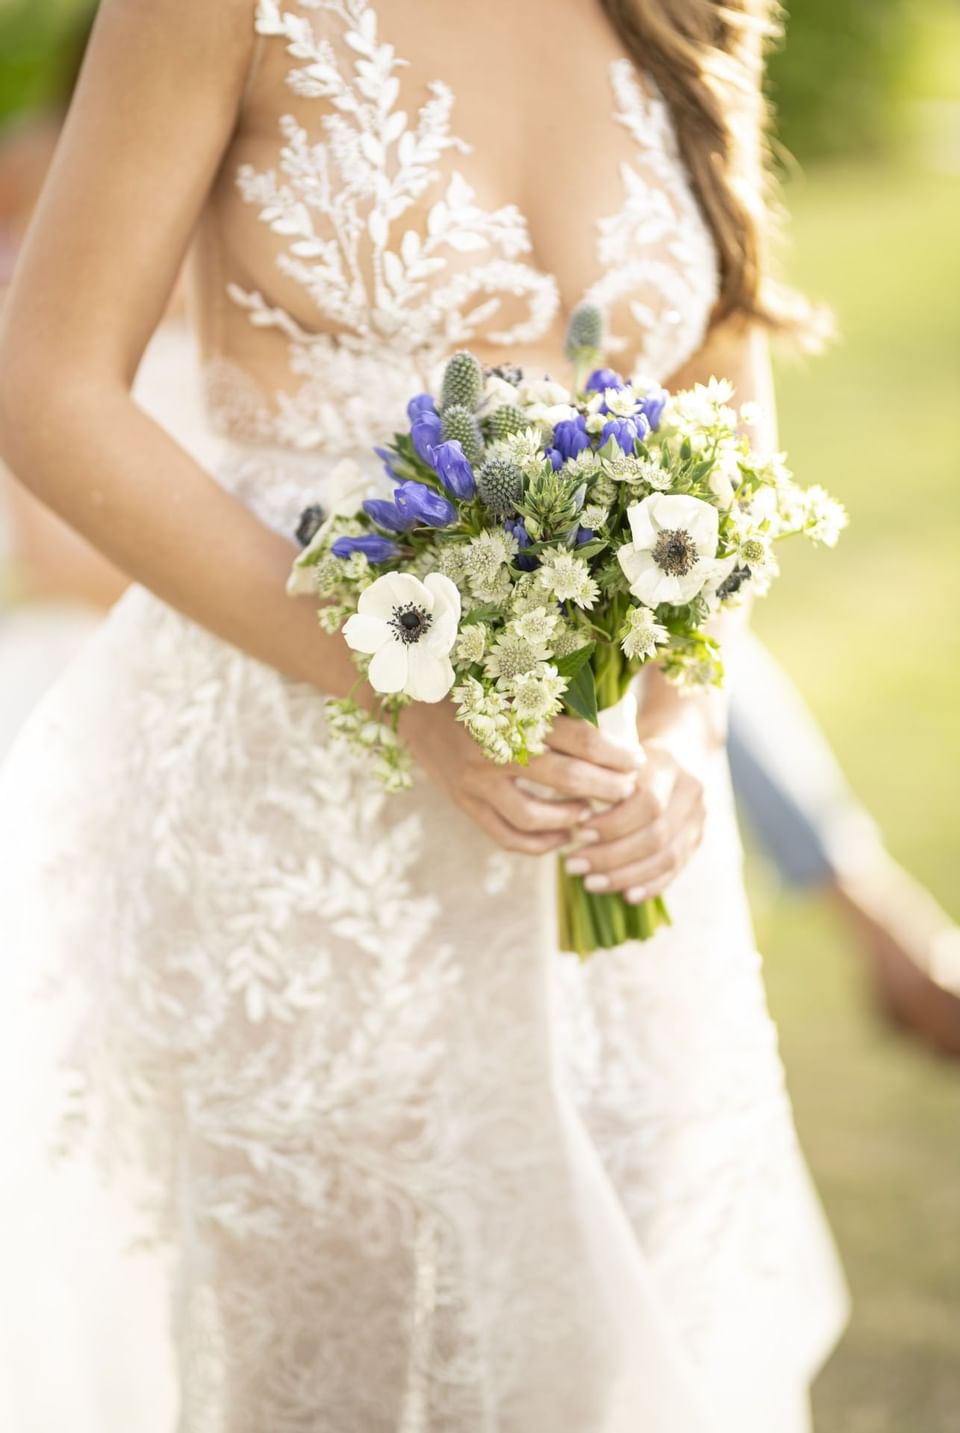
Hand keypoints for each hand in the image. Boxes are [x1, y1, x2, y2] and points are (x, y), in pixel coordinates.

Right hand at [400, 706, 642, 855]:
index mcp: (514, 713)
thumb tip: (608, 724)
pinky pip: (505, 836)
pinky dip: (538, 844)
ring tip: (591, 812)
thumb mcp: (512, 684)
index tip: (636, 760)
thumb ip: (552, 703)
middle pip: (567, 778)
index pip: (579, 738)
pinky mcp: (465, 802)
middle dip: (607, 787)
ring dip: (571, 819)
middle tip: (627, 789)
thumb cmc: (474, 688)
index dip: (615, 753)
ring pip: (535, 816)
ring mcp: (477, 781)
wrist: (413, 702)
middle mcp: (496, 749)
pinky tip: (561, 838)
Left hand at [564, 742, 706, 901]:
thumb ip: (596, 774)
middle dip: (611, 855)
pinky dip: (650, 885)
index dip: (611, 823)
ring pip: (667, 857)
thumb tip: (563, 811)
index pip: (646, 801)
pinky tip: (625, 895)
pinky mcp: (696, 838)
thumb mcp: (613, 752)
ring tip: (589, 882)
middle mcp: (689, 789)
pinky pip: (676, 869)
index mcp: (666, 762)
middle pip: (655, 834)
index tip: (578, 831)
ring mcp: (698, 817)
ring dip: (625, 875)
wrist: (678, 747)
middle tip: (573, 865)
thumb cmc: (628, 754)